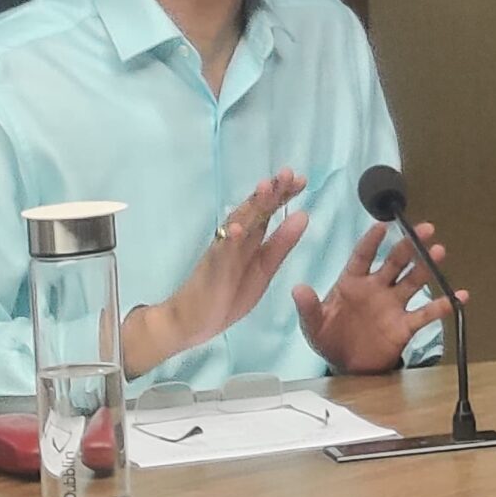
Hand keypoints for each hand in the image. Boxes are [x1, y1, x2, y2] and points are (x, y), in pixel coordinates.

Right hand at [124, 170, 309, 377]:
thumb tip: (303, 215)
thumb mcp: (264, 270)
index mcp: (250, 240)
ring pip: (237, 224)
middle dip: (271, 192)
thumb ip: (281, 245)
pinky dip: (228, 240)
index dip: (283, 195)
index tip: (302, 179)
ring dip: (251, 205)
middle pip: (254, 211)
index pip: (268, 212)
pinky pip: (219, 253)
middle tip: (289, 173)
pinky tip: (238, 228)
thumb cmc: (228, 296)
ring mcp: (221, 252)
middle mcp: (235, 239)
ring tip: (266, 187)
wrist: (192, 323)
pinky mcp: (210, 269)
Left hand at [292, 219, 464, 374]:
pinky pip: (425, 314)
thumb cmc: (329, 338)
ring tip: (439, 251)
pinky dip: (443, 305)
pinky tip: (459, 296)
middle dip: (409, 245)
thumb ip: (308, 307)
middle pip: (395, 262)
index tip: (382, 224)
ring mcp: (393, 305)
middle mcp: (377, 288)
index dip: (372, 240)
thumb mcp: (313, 325)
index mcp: (352, 282)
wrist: (345, 366)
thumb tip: (297, 288)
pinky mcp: (404, 326)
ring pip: (412, 281)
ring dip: (425, 267)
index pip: (363, 255)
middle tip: (425, 228)